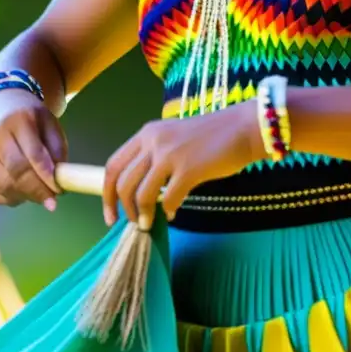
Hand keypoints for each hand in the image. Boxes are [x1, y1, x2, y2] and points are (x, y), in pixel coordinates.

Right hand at [0, 88, 67, 209]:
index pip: (33, 154)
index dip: (47, 176)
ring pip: (6, 188)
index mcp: (18, 121)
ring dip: (26, 196)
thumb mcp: (50, 125)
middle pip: (17, 173)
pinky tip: (22, 191)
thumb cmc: (31, 122)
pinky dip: (12, 199)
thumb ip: (57, 151)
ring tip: (39, 192)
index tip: (59, 190)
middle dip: (37, 191)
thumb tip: (58, 182)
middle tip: (52, 200)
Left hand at [103, 100, 262, 228]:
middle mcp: (153, 141)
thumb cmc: (212, 137)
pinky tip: (172, 215)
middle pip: (123, 183)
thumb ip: (155, 158)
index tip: (110, 214)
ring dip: (142, 215)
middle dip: (124, 209)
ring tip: (148, 224)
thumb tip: (142, 193)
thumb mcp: (173, 138)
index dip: (107, 194)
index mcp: (146, 133)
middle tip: (132, 223)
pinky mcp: (189, 168)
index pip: (113, 165)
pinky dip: (167, 212)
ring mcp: (170, 154)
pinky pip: (168, 199)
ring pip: (142, 194)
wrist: (243, 127)